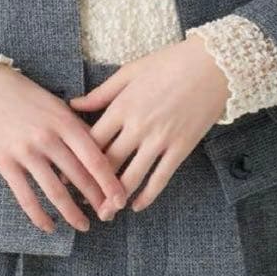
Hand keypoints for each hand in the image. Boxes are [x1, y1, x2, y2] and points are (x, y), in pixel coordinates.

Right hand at [0, 64, 128, 233]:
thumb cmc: (25, 95)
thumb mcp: (56, 104)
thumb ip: (76, 127)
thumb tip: (100, 151)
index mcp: (65, 121)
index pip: (95, 158)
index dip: (110, 182)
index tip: (122, 199)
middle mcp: (48, 138)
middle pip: (79, 177)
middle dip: (97, 200)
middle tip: (108, 215)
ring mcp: (26, 152)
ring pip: (55, 191)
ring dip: (72, 213)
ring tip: (83, 225)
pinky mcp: (5, 163)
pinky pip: (26, 197)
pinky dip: (39, 216)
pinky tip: (49, 226)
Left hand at [67, 36, 230, 213]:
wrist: (211, 65)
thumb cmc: (169, 63)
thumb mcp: (131, 71)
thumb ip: (102, 93)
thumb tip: (74, 105)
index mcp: (122, 106)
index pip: (92, 141)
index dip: (76, 161)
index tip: (65, 176)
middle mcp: (137, 126)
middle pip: (108, 163)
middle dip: (92, 187)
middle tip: (80, 202)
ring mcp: (160, 139)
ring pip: (132, 177)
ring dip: (116, 198)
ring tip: (105, 212)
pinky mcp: (181, 148)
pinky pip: (161, 178)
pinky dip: (147, 196)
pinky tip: (137, 206)